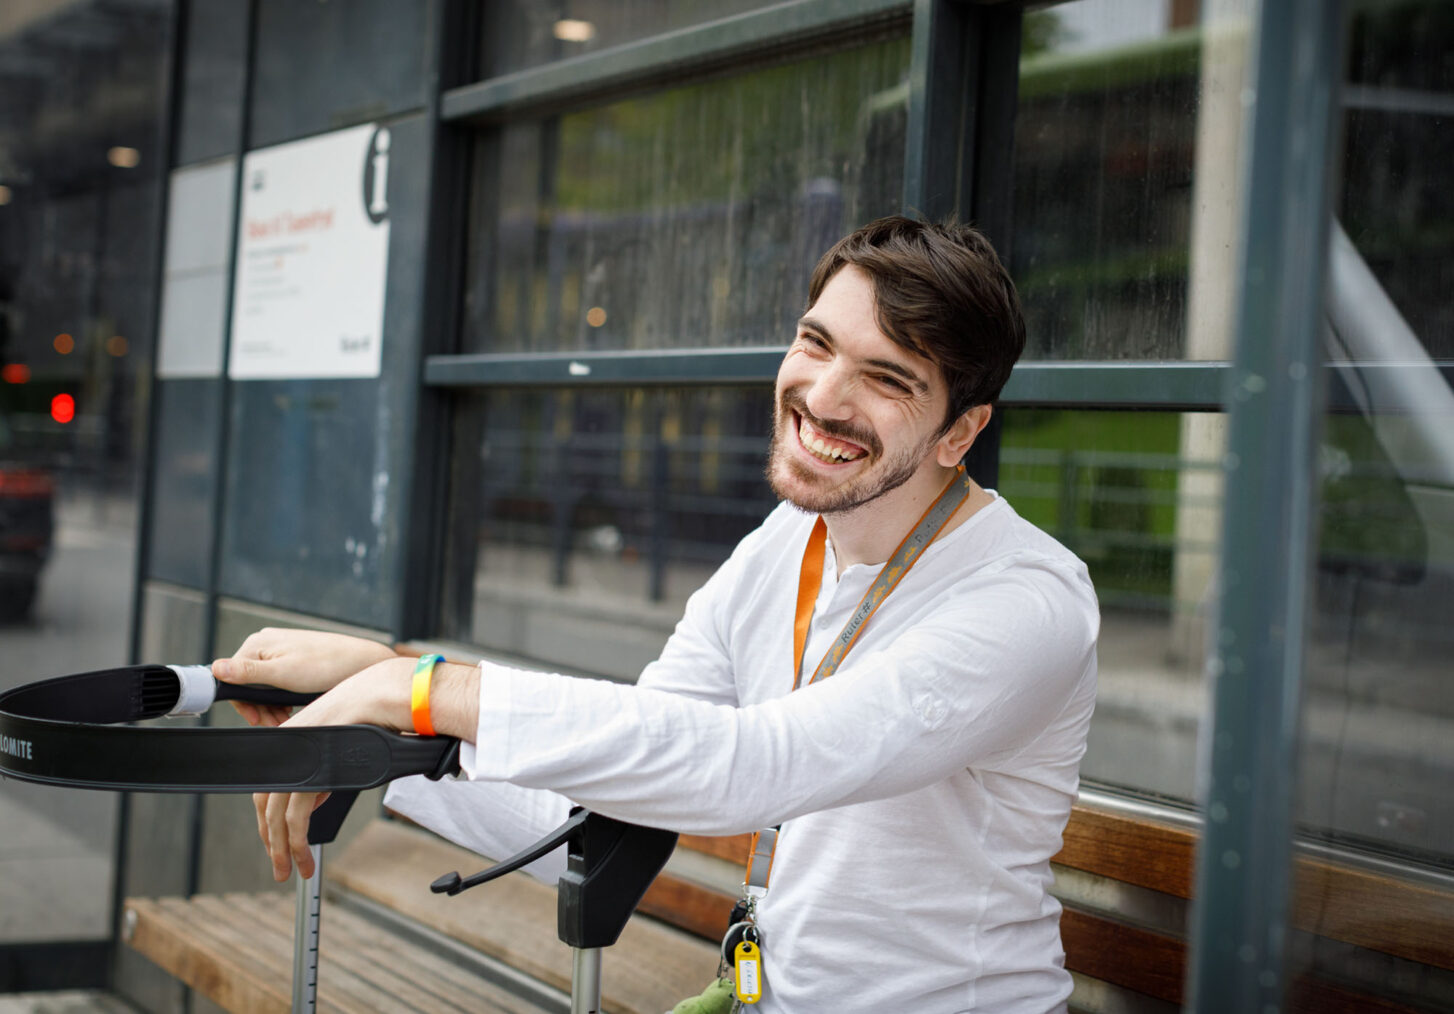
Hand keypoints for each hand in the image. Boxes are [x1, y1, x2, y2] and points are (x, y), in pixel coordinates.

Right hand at [213, 628, 397, 726]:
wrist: (361, 663)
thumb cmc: (326, 666)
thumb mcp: (283, 674)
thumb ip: (248, 673)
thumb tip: (215, 669)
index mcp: (258, 643)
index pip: (232, 679)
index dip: (244, 704)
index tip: (257, 719)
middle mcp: (266, 644)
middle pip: (248, 684)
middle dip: (260, 707)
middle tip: (277, 721)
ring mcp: (281, 651)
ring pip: (263, 685)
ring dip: (271, 706)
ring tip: (285, 717)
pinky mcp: (293, 659)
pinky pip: (277, 682)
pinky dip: (281, 698)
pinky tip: (292, 707)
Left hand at [252, 657, 478, 879]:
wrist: (384, 696)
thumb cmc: (370, 716)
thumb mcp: (338, 745)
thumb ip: (322, 771)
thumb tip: (315, 798)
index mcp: (290, 741)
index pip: (266, 789)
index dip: (268, 820)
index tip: (276, 841)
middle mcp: (286, 750)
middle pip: (265, 806)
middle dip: (271, 842)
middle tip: (279, 867)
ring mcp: (296, 760)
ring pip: (278, 818)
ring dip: (284, 850)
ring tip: (295, 869)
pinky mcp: (310, 772)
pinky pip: (297, 818)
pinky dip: (298, 842)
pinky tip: (305, 855)